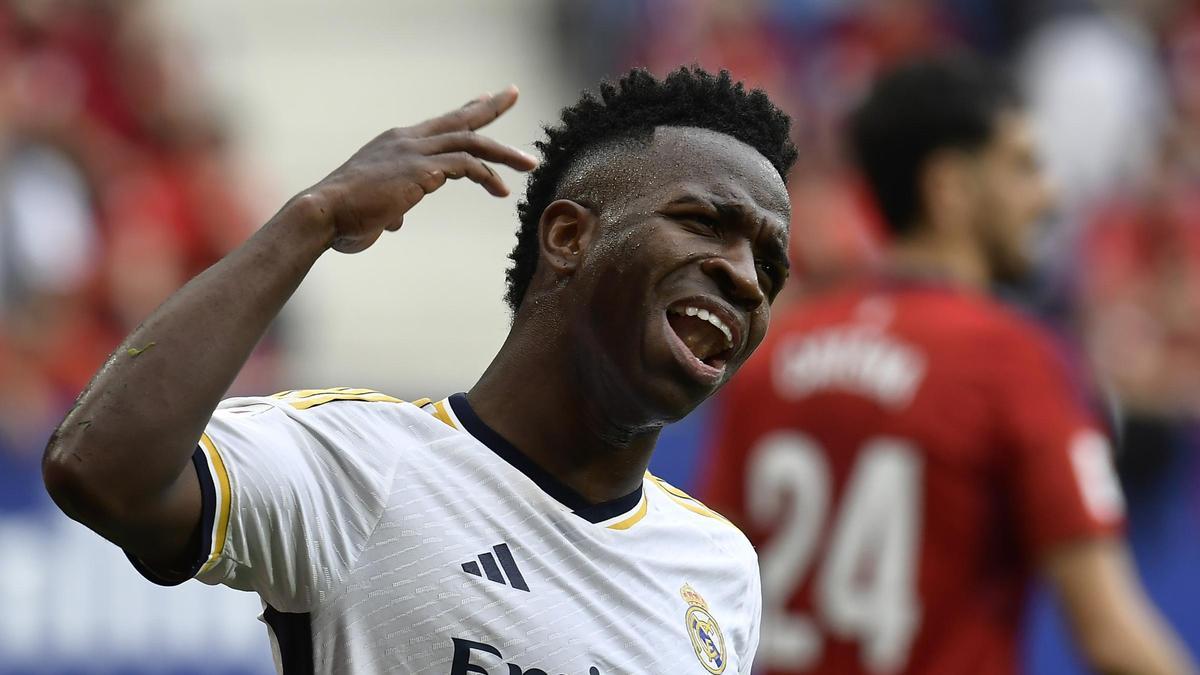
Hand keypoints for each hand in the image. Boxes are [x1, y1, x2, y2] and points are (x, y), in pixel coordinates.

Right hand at [299, 85, 537, 253]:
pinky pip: (466, 166)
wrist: (324, 214)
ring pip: (470, 142)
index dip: (463, 112)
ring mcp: (414, 152)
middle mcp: (407, 140)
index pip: (438, 122)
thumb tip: (397, 219)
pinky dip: (487, 176)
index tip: (483, 100)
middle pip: (458, 119)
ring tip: (529, 164)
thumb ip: (390, 208)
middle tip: (511, 93)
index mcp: (395, 143)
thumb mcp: (374, 209)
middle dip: (488, 107)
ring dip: (503, 154)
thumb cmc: (344, 217)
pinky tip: (501, 190)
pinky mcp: (421, 170)